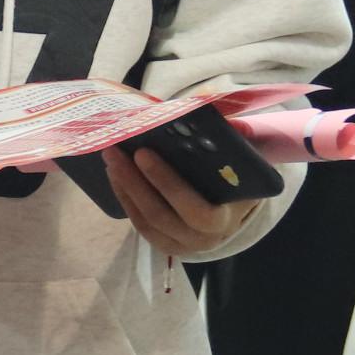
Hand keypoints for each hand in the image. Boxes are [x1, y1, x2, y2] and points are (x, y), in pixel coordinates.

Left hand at [103, 145, 263, 259]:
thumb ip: (235, 137)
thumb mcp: (243, 159)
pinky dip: (125, 198)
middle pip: (161, 215)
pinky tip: (115, 175)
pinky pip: (140, 224)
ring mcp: (182, 245)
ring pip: (146, 221)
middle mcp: (203, 240)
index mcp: (224, 220)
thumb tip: (210, 109)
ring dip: (124, 188)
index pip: (195, 210)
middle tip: (115, 151)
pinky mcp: (164, 243)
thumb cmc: (238, 178)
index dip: (166, 182)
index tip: (143, 152)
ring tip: (110, 158)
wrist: (234, 210)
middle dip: (134, 181)